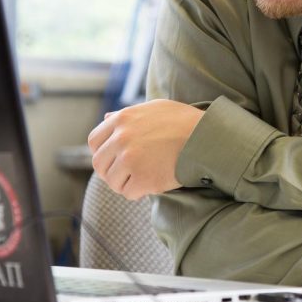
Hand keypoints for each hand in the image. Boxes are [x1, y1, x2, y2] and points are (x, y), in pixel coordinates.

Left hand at [87, 99, 203, 199]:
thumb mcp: (154, 109)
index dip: (103, 152)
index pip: (94, 141)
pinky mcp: (142, 179)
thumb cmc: (183, 122)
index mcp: (122, 119)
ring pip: (112, 181)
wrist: (206, 137)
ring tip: (143, 178)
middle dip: (111, 171)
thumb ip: (127, 114)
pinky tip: (152, 184)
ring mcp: (130, 159)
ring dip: (125, 183)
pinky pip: (129, 193)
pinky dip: (138, 192)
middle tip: (128, 173)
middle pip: (99, 164)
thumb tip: (106, 119)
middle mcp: (121, 138)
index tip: (114, 158)